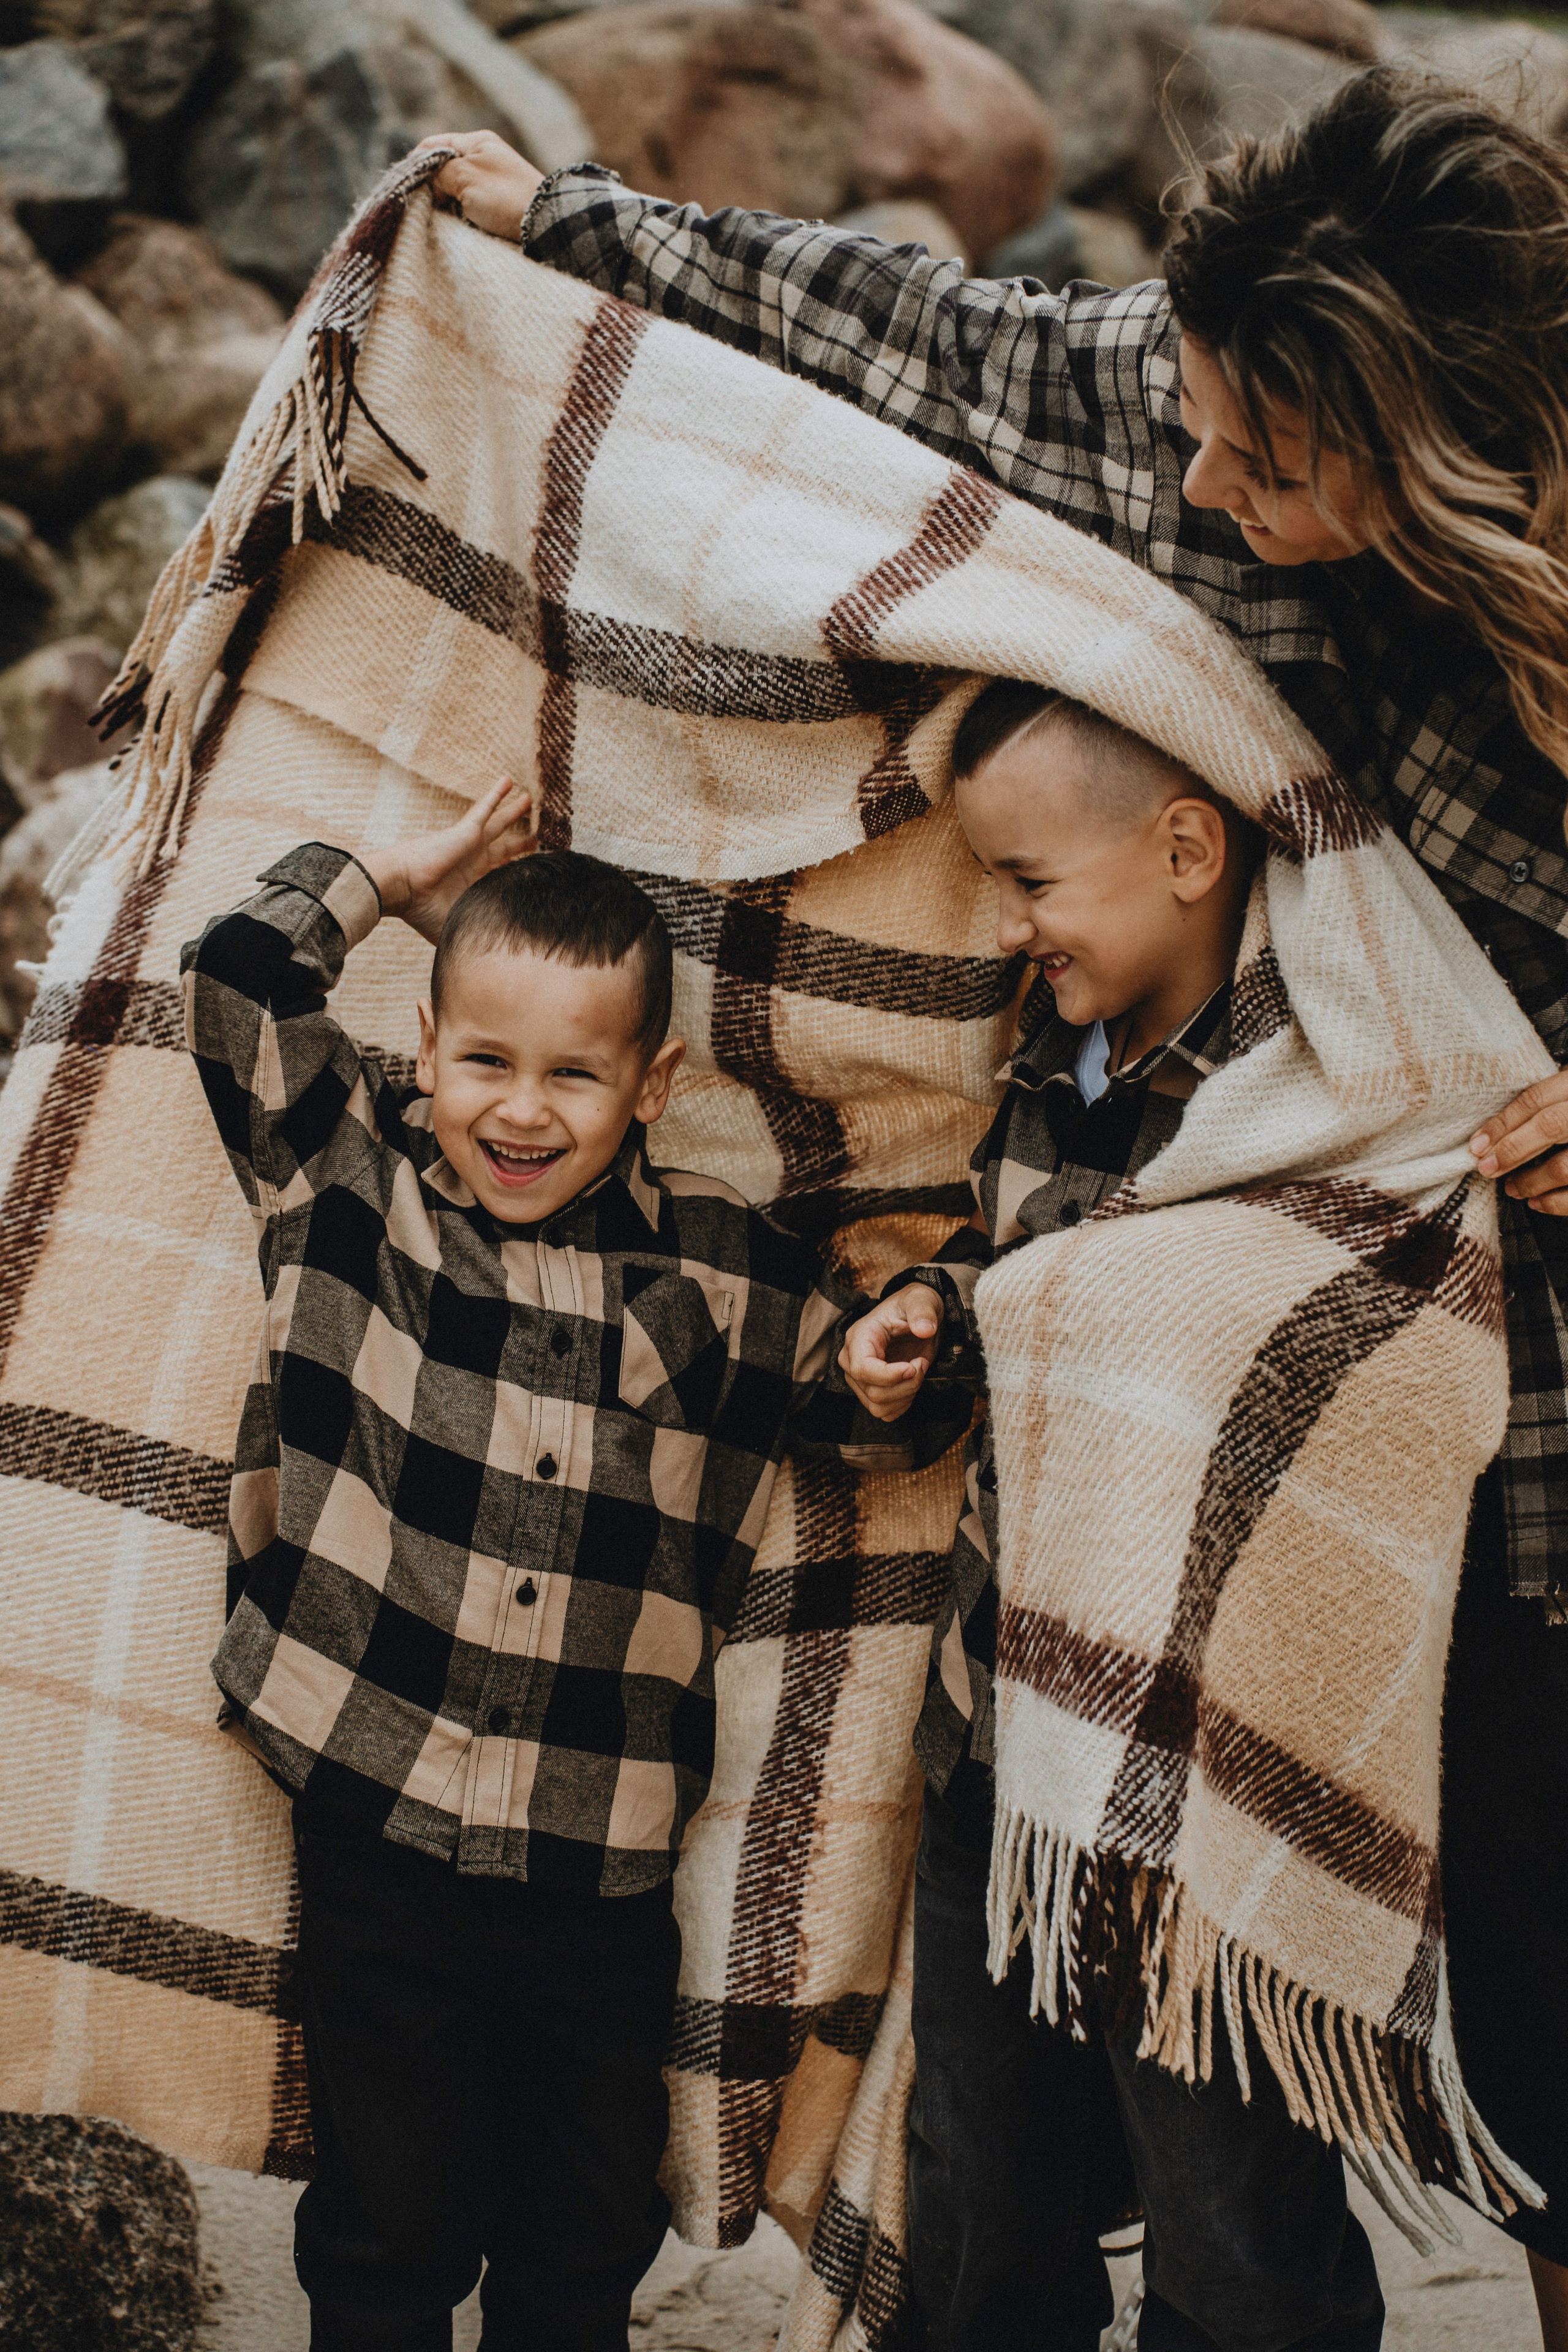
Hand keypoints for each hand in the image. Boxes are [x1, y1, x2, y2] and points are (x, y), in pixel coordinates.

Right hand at [362, 777, 536, 945]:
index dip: (515, 872)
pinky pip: (485, 808)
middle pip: (503, 849)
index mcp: (472, 884)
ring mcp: (470, 845)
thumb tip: (495, 958)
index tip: (534, 871)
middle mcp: (473, 862)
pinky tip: (509, 780)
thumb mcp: (457, 926)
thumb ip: (476, 933)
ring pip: (499, 824)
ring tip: (528, 799)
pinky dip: (496, 794)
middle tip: (537, 838)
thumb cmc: (422, 912)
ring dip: (513, 812)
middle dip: (520, 844)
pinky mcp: (466, 832)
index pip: (499, 876)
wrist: (402, 891)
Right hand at [417, 132, 543, 240]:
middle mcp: (484, 156)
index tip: (408, 185)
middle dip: (431, 185)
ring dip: (444, 200)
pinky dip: (459, 210)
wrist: (543, 223)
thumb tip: (427, 180)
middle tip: (425, 204)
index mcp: (476, 141)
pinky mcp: (497, 201)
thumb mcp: (464, 176)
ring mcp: (491, 179)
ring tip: (440, 214)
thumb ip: (438, 172)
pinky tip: (456, 220)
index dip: (417, 164)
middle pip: (443, 167)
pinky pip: (469, 202)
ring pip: (454, 187)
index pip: (433, 145)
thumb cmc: (503, 196)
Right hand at [839, 1285, 941, 1421]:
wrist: (915, 1316)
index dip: (889, 1376)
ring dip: (906, 1395)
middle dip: (906, 1385)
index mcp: (859, 1336)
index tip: (915, 1366)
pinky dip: (902, 1404)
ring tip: (918, 1372)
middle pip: (872, 1391)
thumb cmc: (913, 1306)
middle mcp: (852, 1359)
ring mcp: (858, 1378)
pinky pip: (883, 1412)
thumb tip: (925, 1329)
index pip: (862, 1369)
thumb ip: (922, 1311)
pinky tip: (911, 1385)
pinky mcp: (869, 1390)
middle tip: (922, 1364)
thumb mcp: (921, 1300)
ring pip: (878, 1406)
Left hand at [1471, 1067, 1567, 1212]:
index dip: (1503, 1122)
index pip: (1538, 1097)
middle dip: (1511, 1150)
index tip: (1478, 1143)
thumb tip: (1498, 1134)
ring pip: (1565, 1165)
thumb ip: (1551, 1104)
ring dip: (1530, 1180)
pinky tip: (1537, 1202)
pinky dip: (1554, 1203)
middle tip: (1486, 1168)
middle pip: (1550, 1126)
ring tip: (1512, 1188)